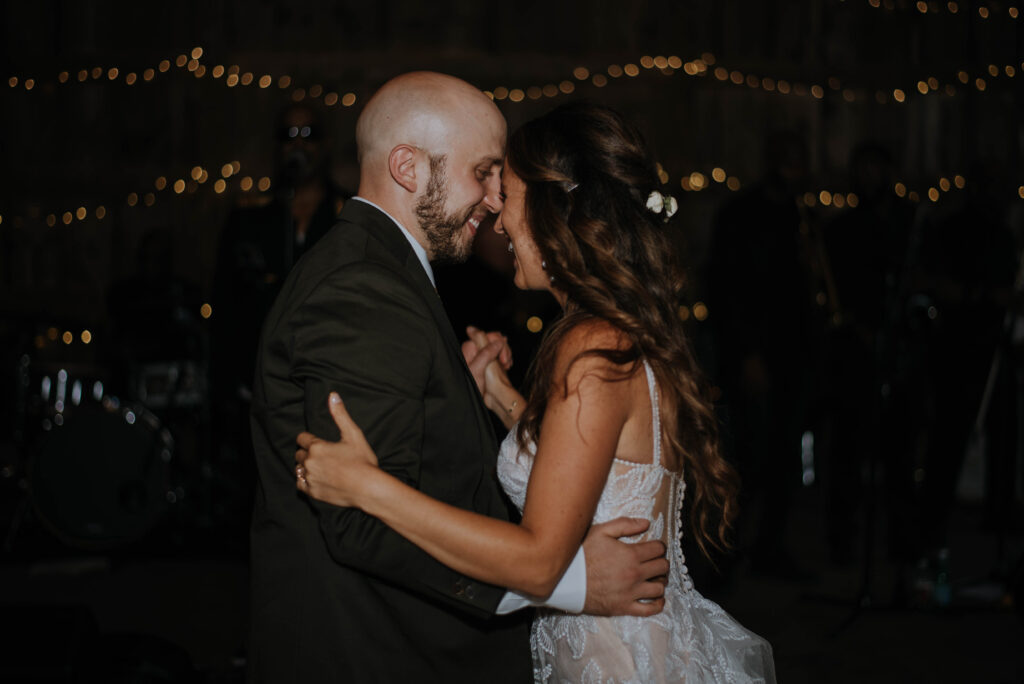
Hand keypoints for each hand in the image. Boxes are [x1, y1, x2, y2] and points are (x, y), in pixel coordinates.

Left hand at [295, 393, 378, 507]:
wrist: (368, 488)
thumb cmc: (362, 461)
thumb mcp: (353, 434)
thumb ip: (340, 414)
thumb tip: (332, 395)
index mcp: (317, 447)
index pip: (301, 439)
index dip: (309, 439)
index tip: (317, 443)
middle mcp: (310, 462)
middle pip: (299, 454)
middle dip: (307, 453)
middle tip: (321, 455)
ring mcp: (310, 478)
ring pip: (299, 469)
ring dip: (305, 467)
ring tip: (319, 467)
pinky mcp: (313, 492)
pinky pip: (300, 484)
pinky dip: (305, 481)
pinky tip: (316, 479)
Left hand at [462, 326, 511, 395]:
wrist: (470, 403)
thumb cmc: (471, 388)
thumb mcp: (478, 370)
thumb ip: (486, 353)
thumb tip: (498, 341)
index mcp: (469, 349)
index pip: (487, 335)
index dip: (497, 343)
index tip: (502, 357)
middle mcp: (475, 351)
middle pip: (493, 339)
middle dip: (503, 349)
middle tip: (505, 362)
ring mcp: (482, 357)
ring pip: (498, 346)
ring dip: (505, 354)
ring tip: (506, 366)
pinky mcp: (489, 363)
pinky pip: (499, 354)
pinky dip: (505, 358)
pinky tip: (506, 366)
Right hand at [581, 517, 668, 616]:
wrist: (566, 579)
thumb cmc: (582, 553)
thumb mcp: (601, 531)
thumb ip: (625, 524)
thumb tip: (646, 523)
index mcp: (630, 554)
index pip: (658, 549)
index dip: (659, 546)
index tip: (655, 547)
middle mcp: (634, 574)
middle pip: (662, 567)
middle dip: (661, 561)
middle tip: (655, 561)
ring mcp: (630, 593)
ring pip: (659, 588)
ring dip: (660, 581)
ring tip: (654, 577)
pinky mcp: (624, 607)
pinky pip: (650, 610)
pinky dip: (658, 604)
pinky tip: (657, 598)